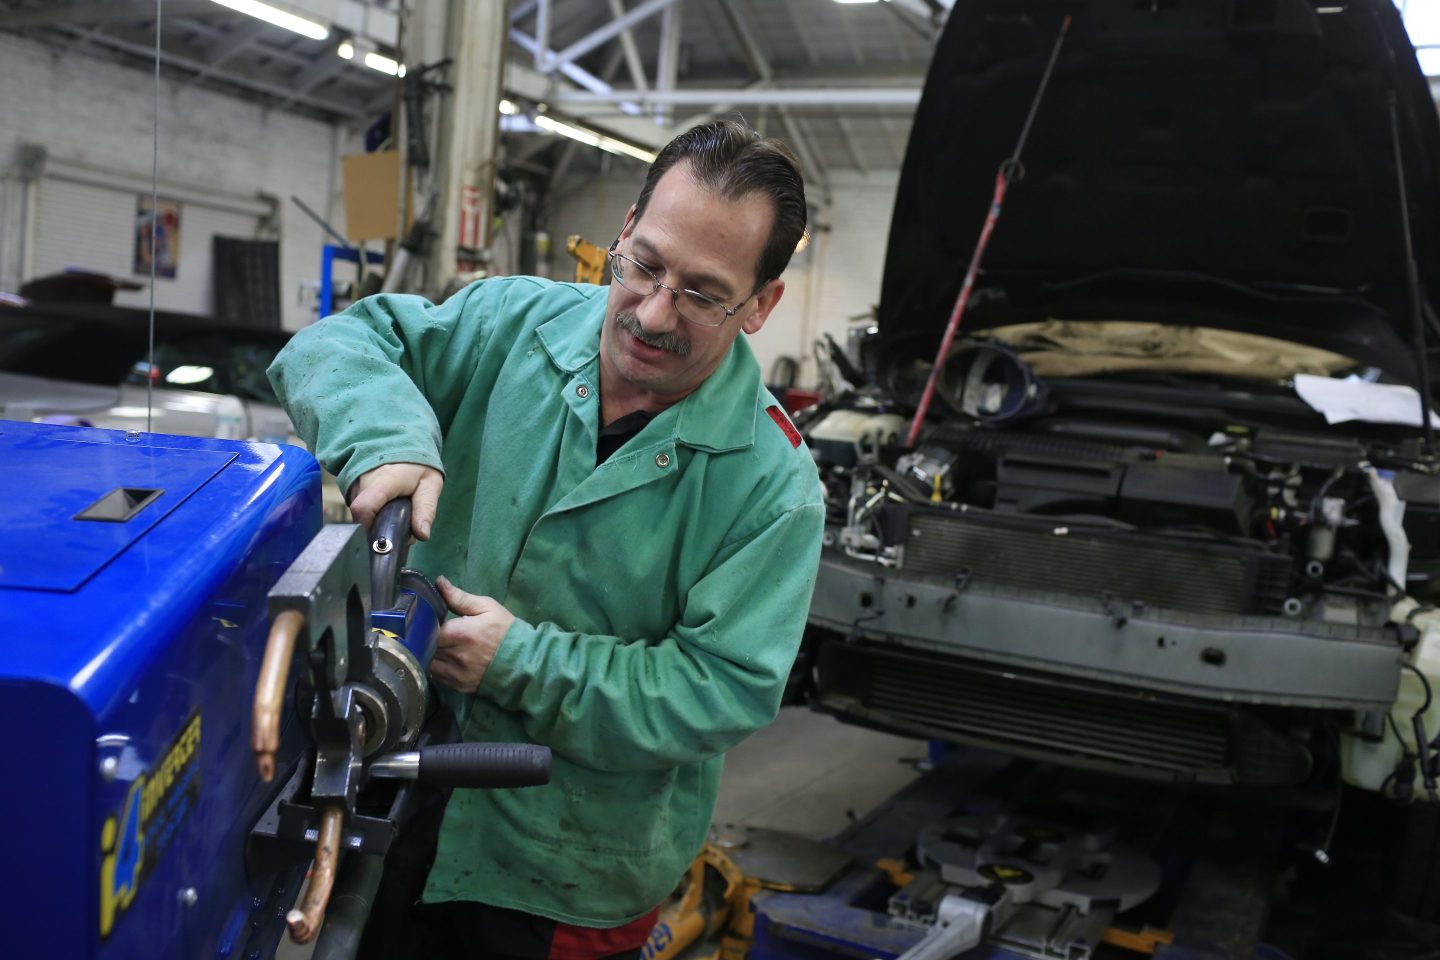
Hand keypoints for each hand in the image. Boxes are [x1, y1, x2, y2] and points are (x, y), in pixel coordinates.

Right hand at [348, 463, 443, 539]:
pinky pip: (361, 509)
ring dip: (380, 520)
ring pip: (362, 515)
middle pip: (363, 517)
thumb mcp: (430, 483)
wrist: (399, 443)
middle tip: (402, 521)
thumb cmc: (416, 464)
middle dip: (383, 527)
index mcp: (383, 480)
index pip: (363, 508)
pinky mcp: (351, 489)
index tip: (386, 535)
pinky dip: (374, 513)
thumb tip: (422, 535)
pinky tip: (386, 505)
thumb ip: (426, 508)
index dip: (369, 528)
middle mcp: (363, 483)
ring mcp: (354, 485)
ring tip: (396, 509)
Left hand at [429, 577, 515, 693]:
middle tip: (427, 632)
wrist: (525, 661)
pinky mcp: (458, 687)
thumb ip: (460, 597)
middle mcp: (455, 656)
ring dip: (426, 655)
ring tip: (434, 646)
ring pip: (427, 664)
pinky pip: (436, 677)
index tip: (425, 620)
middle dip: (423, 640)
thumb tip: (439, 582)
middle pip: (424, 648)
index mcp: (461, 634)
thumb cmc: (506, 631)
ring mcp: (456, 674)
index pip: (426, 631)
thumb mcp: (487, 607)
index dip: (422, 625)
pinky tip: (442, 660)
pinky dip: (435, 668)